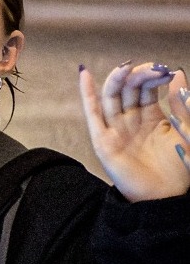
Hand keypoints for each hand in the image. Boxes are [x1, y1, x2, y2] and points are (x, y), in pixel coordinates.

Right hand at [81, 63, 189, 202]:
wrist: (166, 196)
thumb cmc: (180, 166)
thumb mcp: (186, 129)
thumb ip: (182, 104)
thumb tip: (178, 72)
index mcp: (150, 116)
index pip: (145, 88)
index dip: (153, 76)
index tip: (167, 70)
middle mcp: (130, 120)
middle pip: (128, 89)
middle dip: (139, 76)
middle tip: (154, 69)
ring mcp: (115, 129)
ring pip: (111, 97)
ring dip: (117, 79)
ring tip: (127, 67)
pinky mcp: (103, 140)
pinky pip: (92, 114)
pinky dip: (86, 93)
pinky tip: (84, 73)